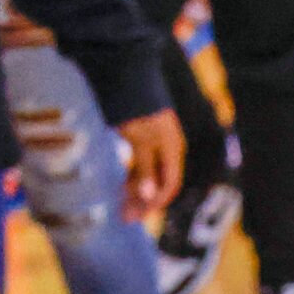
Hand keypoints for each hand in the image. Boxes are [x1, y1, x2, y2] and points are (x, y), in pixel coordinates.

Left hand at [116, 109, 185, 223]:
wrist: (126, 76)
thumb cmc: (136, 109)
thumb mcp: (140, 140)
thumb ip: (144, 168)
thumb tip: (147, 196)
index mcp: (172, 149)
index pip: (169, 184)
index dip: (154, 202)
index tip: (135, 216)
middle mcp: (167, 148)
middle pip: (159, 181)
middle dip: (143, 200)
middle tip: (124, 217)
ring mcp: (155, 142)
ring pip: (148, 174)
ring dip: (136, 191)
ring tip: (120, 204)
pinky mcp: (142, 137)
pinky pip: (140, 164)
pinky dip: (132, 177)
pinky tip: (121, 186)